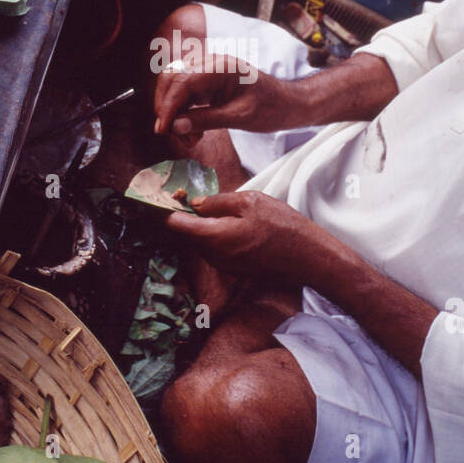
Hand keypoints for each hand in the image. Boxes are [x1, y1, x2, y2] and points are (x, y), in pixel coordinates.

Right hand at [152, 56, 292, 147]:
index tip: (164, 129)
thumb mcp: (240, 117)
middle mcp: (211, 63)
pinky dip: (183, 114)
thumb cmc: (271, 107)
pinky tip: (193, 132)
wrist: (289, 104)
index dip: (169, 105)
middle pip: (172, 78)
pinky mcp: (208, 83)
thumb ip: (206, 120)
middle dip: (167, 108)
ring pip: (175, 87)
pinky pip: (185, 94)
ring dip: (175, 113)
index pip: (183, 80)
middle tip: (170, 135)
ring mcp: (208, 71)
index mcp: (222, 66)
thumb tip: (176, 126)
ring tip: (190, 139)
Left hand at [163, 191, 320, 286]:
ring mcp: (224, 265)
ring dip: (203, 225)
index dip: (163, 209)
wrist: (308, 258)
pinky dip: (216, 234)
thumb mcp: (250, 202)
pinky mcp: (234, 268)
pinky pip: (216, 248)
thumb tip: (194, 203)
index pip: (176, 224)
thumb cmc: (283, 226)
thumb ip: (217, 202)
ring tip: (217, 207)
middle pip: (188, 233)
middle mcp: (214, 255)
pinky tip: (233, 223)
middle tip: (186, 193)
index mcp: (214, 236)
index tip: (155, 197)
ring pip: (202, 240)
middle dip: (185, 215)